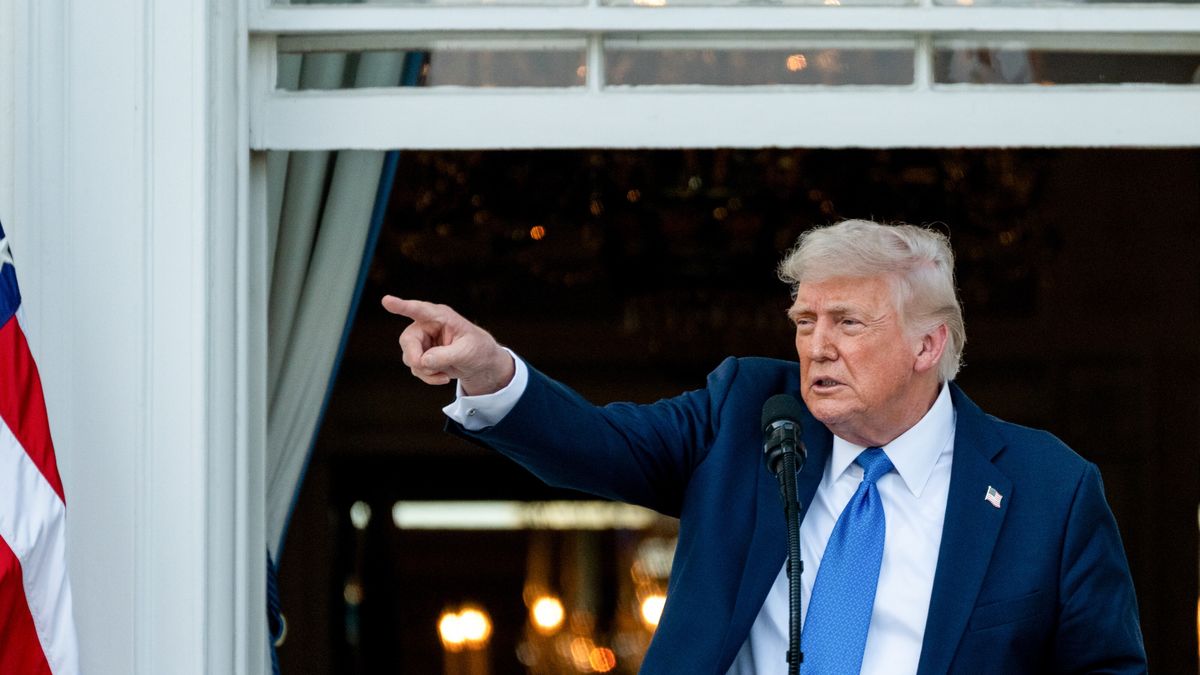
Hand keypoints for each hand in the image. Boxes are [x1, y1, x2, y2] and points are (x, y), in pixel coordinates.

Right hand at [381, 296, 515, 395]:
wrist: (479, 362)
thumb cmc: (476, 349)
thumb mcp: (466, 352)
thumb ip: (445, 356)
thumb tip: (422, 361)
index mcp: (440, 316)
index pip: (419, 310)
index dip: (402, 306)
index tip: (387, 301)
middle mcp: (426, 325)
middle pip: (408, 341)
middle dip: (416, 358)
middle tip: (428, 368)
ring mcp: (421, 340)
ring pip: (410, 358)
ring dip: (426, 371)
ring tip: (445, 374)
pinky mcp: (420, 354)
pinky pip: (415, 368)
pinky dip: (428, 376)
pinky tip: (443, 376)